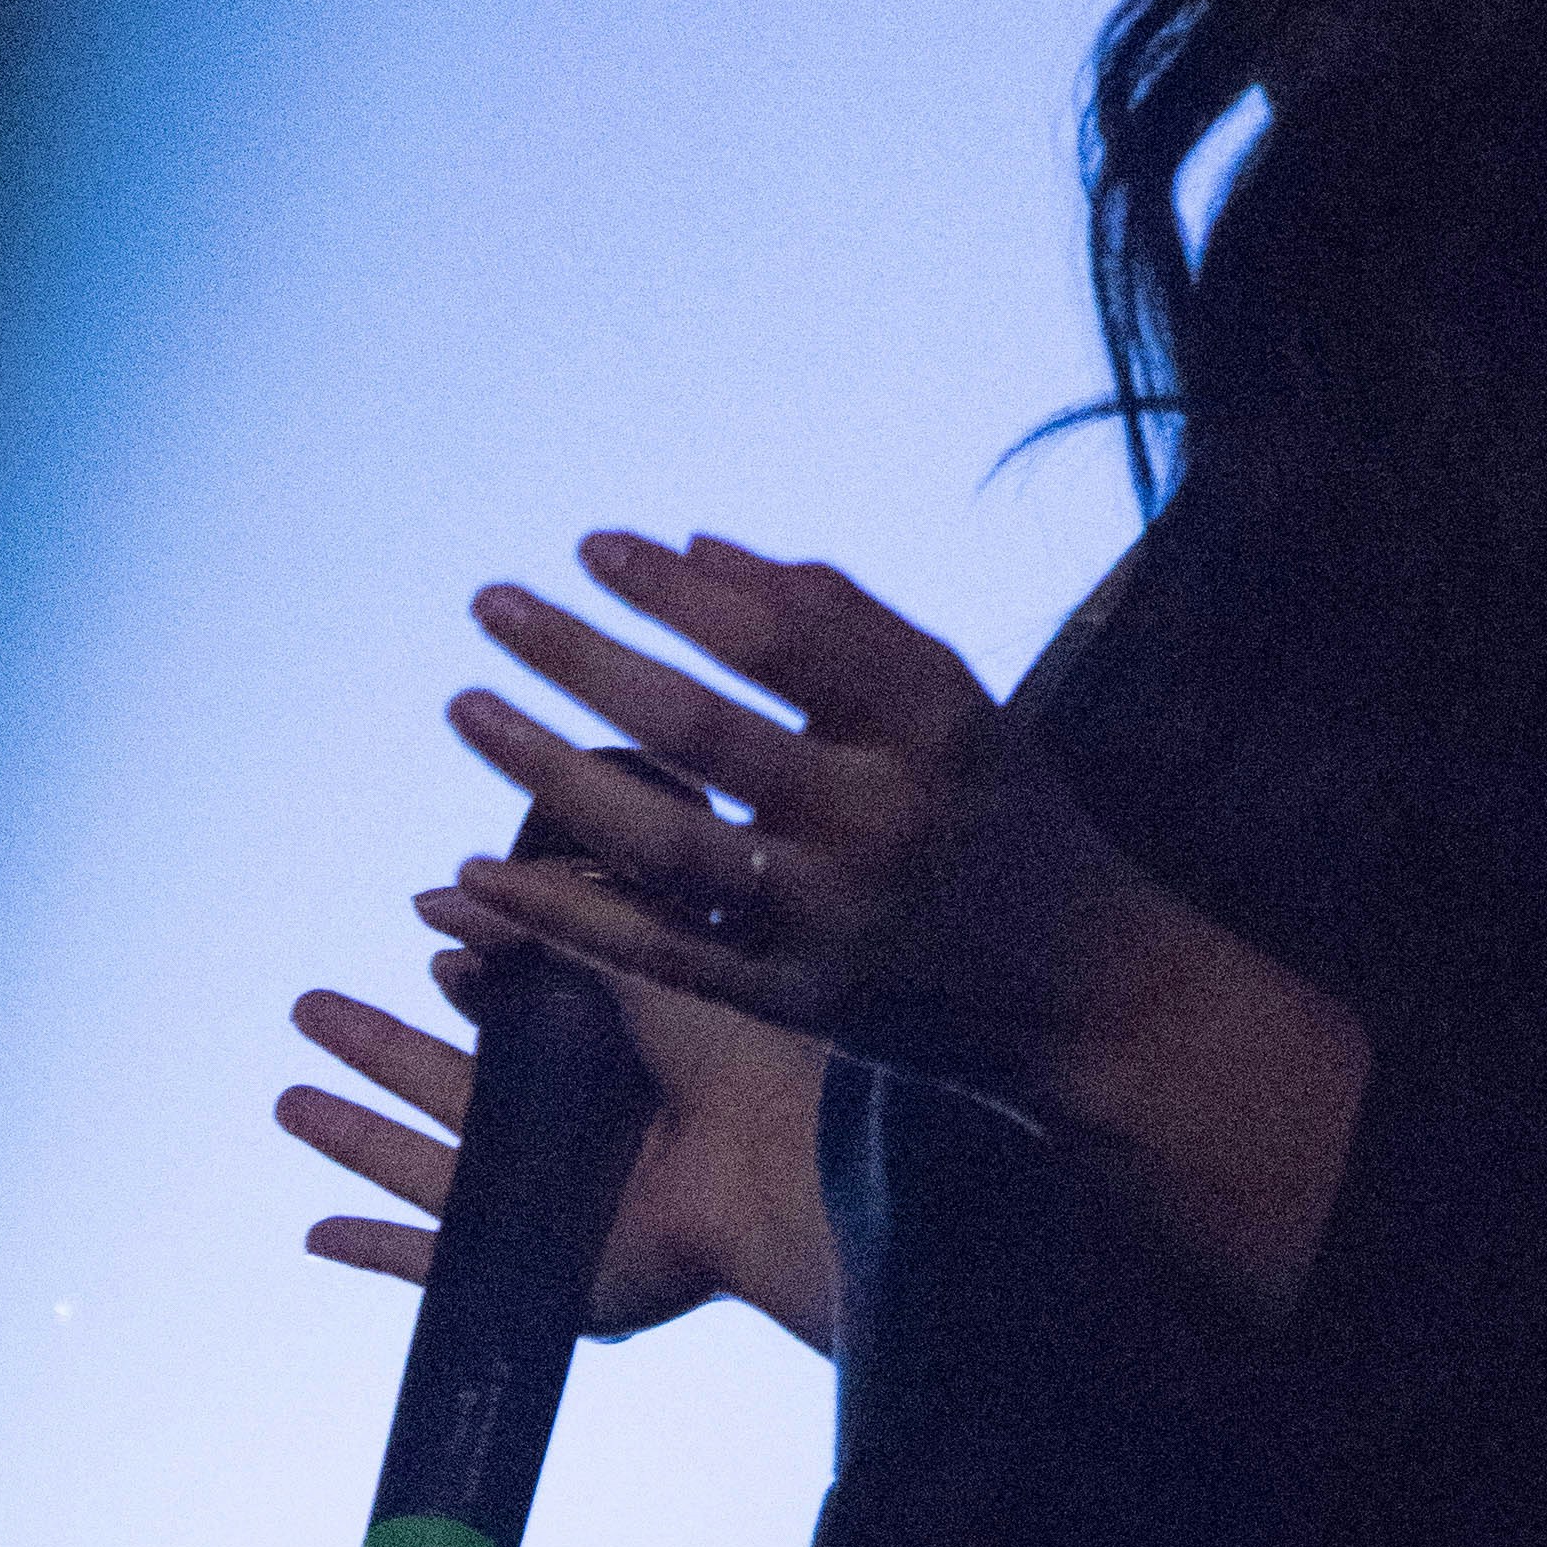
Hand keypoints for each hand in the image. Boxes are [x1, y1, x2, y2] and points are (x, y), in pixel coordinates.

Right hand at [278, 944, 837, 1355]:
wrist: (774, 1174)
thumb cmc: (739, 1057)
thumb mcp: (634, 951)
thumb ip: (541, 915)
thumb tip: (437, 892)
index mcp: (620, 1062)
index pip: (520, 1020)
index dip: (472, 986)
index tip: (438, 952)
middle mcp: (584, 1134)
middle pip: (453, 1086)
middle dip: (377, 1049)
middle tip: (307, 1009)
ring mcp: (560, 1206)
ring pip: (429, 1166)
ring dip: (354, 1135)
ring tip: (287, 1100)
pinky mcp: (544, 1273)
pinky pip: (442, 1265)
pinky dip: (376, 1253)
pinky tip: (315, 1233)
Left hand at [418, 529, 1168, 1117]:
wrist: (1082, 986)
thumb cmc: (995, 809)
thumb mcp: (951, 696)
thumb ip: (836, 619)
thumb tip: (687, 552)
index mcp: (929, 726)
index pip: (783, 637)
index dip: (673, 590)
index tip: (590, 545)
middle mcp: (880, 822)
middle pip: (703, 728)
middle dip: (583, 658)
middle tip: (491, 603)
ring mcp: (832, 921)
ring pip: (663, 843)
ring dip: (548, 771)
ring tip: (464, 704)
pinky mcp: (795, 1001)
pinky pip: (656, 951)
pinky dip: (562, 913)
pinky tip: (477, 870)